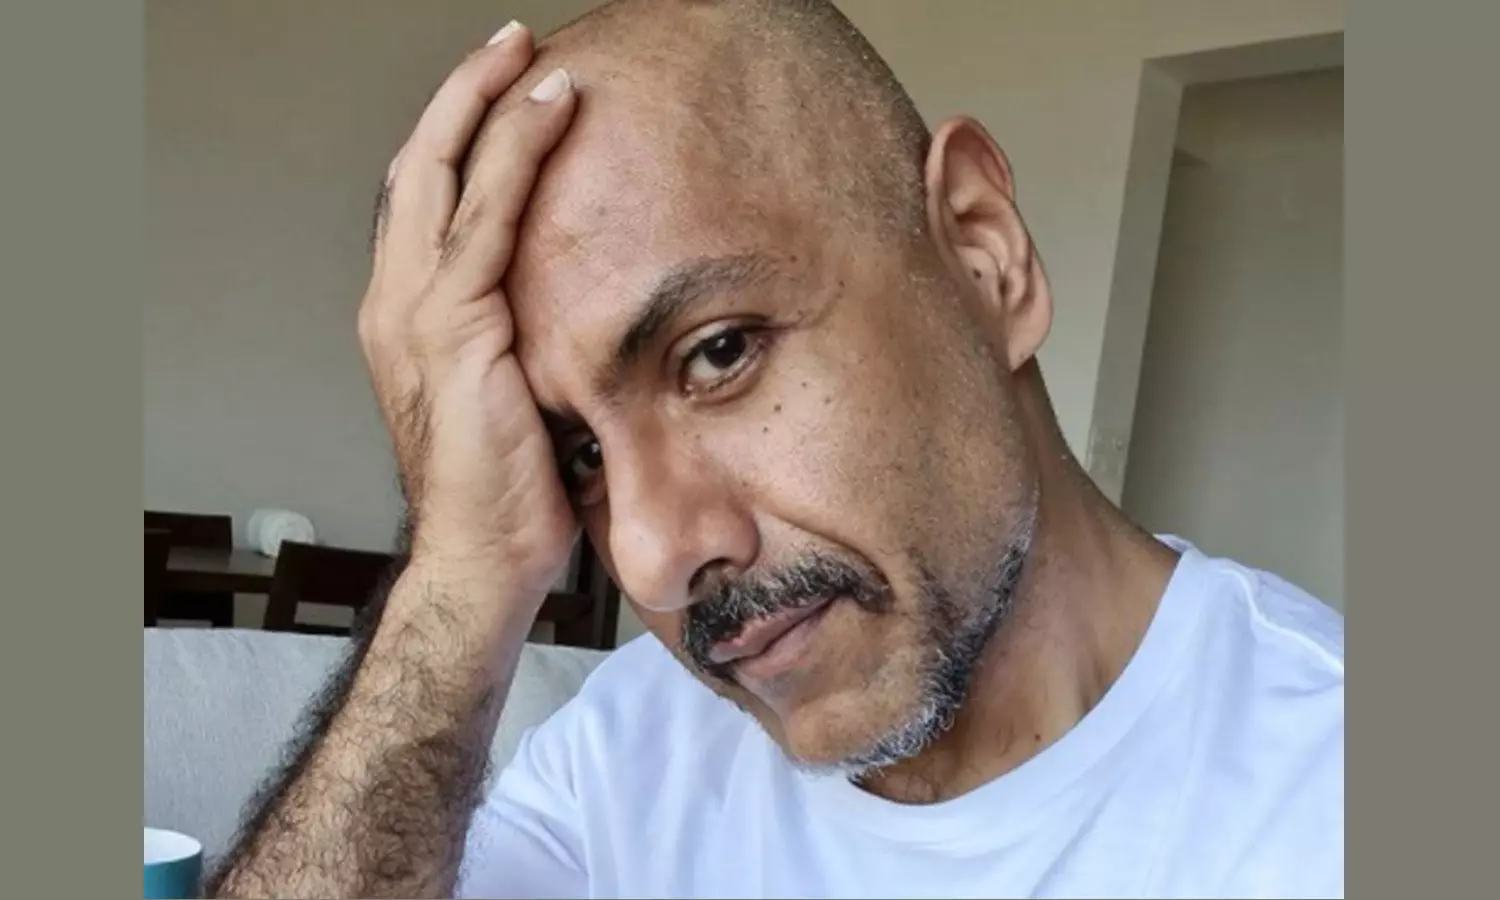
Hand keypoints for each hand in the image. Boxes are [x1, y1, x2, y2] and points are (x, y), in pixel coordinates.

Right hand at [358, 23, 578, 603]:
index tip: (503, 92)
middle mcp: (396, 302)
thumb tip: (581, 298)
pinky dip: (517, 154)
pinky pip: (486, 217)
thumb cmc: (508, 488)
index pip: (423, 202)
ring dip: (491, 104)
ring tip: (532, 53)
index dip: (457, 138)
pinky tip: (552, 109)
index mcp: (407, 316)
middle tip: (511, 42)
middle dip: (462, 96)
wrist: (483, 557)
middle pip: (418, 167)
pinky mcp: (453, 327)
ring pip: (445, 175)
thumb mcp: (513, 392)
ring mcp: (416, 311)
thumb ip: (522, 335)